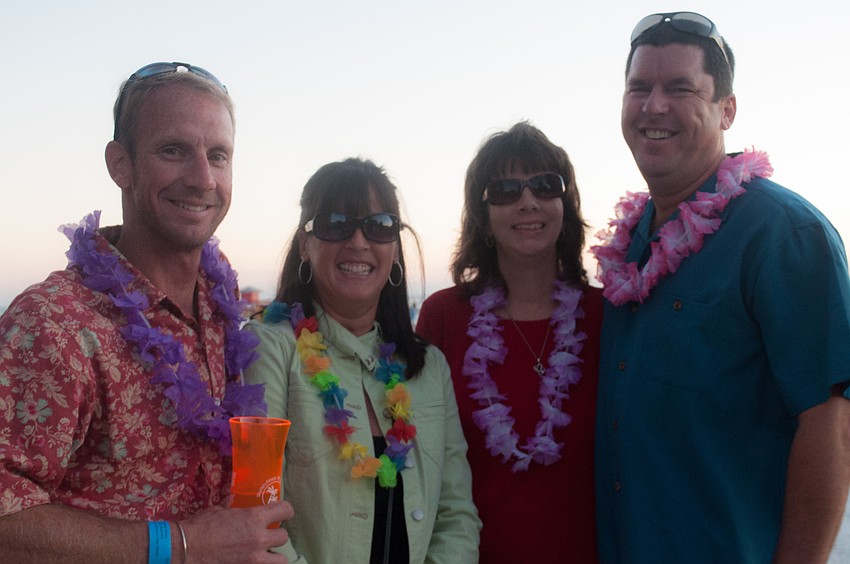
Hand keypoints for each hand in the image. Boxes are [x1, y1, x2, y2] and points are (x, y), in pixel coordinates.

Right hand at [179, 501, 293, 562]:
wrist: (185, 548)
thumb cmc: (200, 526)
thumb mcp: (220, 511)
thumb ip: (235, 510)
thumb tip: (234, 504)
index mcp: (254, 518)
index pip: (285, 510)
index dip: (285, 511)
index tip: (282, 513)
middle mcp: (258, 538)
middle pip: (284, 537)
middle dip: (276, 535)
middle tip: (267, 535)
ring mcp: (253, 558)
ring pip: (281, 560)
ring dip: (274, 555)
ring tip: (265, 553)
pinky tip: (252, 561)